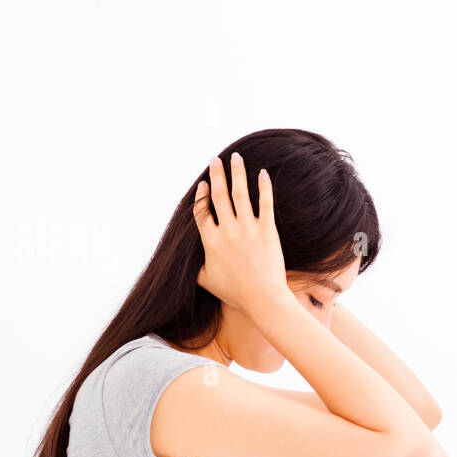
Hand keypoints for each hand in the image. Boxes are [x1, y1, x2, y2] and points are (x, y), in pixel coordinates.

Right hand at [191, 152, 288, 315]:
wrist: (263, 299)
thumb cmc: (235, 293)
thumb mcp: (206, 281)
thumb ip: (197, 267)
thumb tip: (190, 262)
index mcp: (210, 241)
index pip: (201, 211)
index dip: (202, 195)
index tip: (204, 185)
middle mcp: (227, 231)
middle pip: (219, 196)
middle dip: (217, 175)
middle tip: (215, 160)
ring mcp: (247, 229)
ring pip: (240, 194)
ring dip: (237, 173)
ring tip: (236, 158)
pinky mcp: (267, 231)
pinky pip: (265, 203)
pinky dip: (263, 186)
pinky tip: (262, 173)